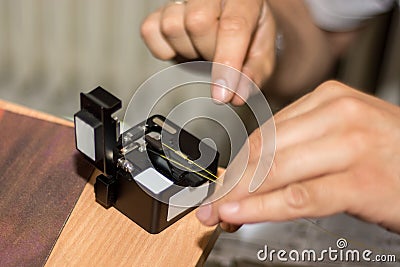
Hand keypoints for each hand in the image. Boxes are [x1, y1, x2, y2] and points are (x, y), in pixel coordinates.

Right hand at [141, 0, 276, 104]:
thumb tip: (236, 96)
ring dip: (188, 50)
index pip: (233, 26)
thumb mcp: (261, 55)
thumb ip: (253, 74)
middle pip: (197, 23)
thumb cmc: (249, 35)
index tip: (222, 94)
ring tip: (201, 50)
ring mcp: (181, 0)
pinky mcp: (159, 12)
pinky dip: (165, 50)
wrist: (235, 23)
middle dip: (208, 52)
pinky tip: (184, 48)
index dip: (226, 62)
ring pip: (172, 27)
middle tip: (217, 56)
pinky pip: (150, 32)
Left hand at [197, 80, 399, 232]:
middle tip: (210, 204)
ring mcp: (350, 145)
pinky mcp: (360, 179)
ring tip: (217, 214)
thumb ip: (297, 148)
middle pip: (265, 151)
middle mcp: (338, 115)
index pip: (265, 133)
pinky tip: (238, 215)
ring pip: (276, 172)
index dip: (236, 164)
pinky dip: (262, 208)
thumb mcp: (340, 137)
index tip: (220, 185)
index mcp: (328, 99)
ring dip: (239, 197)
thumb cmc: (386, 156)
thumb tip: (250, 173)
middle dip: (232, 182)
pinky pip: (299, 196)